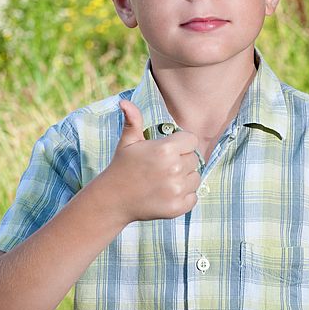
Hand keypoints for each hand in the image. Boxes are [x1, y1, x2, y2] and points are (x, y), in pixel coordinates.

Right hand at [101, 100, 200, 223]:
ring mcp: (176, 190)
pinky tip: (167, 193)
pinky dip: (185, 196)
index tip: (168, 151)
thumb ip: (133, 120)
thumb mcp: (128, 142)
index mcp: (165, 149)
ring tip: (165, 180)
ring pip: (195, 178)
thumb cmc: (122, 166)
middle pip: (194, 159)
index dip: (181, 144)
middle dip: (182, 161)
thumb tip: (124, 102)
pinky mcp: (177, 207)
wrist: (113, 199)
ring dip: (185, 179)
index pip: (191, 140)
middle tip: (163, 167)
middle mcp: (173, 169)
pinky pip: (194, 197)